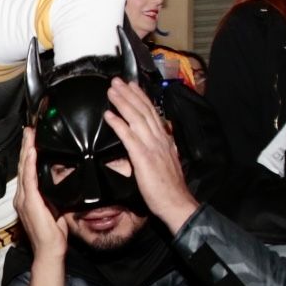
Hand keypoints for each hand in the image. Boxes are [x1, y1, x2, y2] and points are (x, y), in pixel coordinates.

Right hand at [15, 128, 72, 261]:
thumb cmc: (53, 233)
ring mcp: (24, 199)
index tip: (33, 138)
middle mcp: (22, 196)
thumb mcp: (55, 208)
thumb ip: (54, 194)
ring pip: (24, 169)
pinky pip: (29, 180)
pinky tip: (31, 154)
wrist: (49, 250)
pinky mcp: (29, 202)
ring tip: (30, 135)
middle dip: (26, 146)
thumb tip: (63, 181)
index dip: (28, 153)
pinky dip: (29, 165)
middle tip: (29, 129)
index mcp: (27, 197)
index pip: (27, 170)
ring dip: (27, 150)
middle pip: (22, 166)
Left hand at [103, 78, 198, 232]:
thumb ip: (161, 150)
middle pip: (143, 111)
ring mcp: (152, 147)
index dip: (141, 98)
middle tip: (117, 81)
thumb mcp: (168, 163)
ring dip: (122, 102)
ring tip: (111, 91)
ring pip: (136, 118)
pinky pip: (128, 137)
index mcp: (165, 140)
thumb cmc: (170, 188)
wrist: (176, 203)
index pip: (152, 113)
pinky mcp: (143, 157)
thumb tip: (155, 142)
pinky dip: (118, 124)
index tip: (132, 86)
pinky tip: (109, 115)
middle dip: (129, 94)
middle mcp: (160, 139)